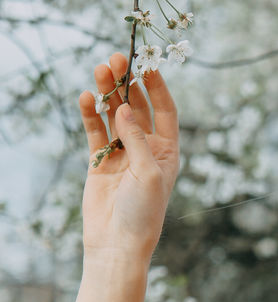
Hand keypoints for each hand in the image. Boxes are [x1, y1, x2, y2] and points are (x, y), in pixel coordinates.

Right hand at [79, 50, 180, 264]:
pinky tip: (86, 97)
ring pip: (114, 114)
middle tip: (117, 58)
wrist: (118, 242)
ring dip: (108, 92)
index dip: (157, 87)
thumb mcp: (148, 172)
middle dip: (128, 82)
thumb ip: (136, 138)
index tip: (148, 64)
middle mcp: (146, 148)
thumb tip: (122, 106)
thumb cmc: (144, 212)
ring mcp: (121, 152)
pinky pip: (95, 131)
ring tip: (100, 71)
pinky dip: (90, 114)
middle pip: (136, 107)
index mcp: (167, 150)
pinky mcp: (99, 161)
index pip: (165, 111)